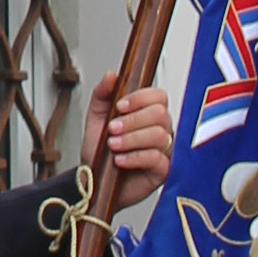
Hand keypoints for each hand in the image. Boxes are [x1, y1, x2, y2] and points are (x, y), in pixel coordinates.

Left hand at [86, 72, 175, 216]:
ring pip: (159, 135)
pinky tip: (120, 160)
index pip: (158, 96)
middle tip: (112, 129)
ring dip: (131, 138)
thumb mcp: (96, 118)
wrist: (93, 180)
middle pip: (160, 114)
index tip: (119, 106)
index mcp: (147, 114)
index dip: (140, 98)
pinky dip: (134, 157)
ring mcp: (164, 150)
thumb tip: (112, 75)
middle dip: (132, 120)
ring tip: (113, 145)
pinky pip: (157, 158)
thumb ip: (103, 94)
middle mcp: (160, 129)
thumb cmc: (99, 151)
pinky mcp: (164, 170)